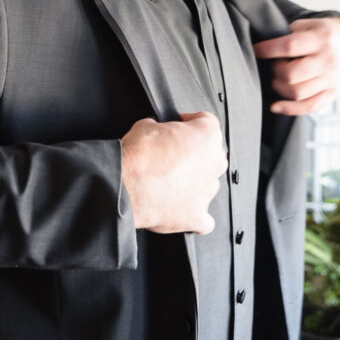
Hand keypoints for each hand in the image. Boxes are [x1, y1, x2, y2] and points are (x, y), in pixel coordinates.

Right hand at [120, 111, 226, 234]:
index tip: (180, 126)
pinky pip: (203, 218)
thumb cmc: (137, 157)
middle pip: (210, 155)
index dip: (189, 123)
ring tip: (168, 182)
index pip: (206, 122)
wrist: (125, 186)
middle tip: (170, 155)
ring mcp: (207, 192)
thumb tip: (156, 132)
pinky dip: (192, 212)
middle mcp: (213, 164)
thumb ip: (160, 128)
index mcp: (206, 137)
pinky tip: (178, 207)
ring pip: (206, 184)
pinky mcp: (197, 216)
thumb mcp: (145, 125)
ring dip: (191, 182)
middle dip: (192, 154)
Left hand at [252, 17, 339, 115]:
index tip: (255, 50)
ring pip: (297, 92)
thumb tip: (268, 45)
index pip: (289, 47)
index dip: (267, 50)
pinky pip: (309, 106)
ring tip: (278, 78)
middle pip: (291, 74)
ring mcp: (332, 80)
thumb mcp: (312, 24)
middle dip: (275, 70)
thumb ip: (291, 32)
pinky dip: (290, 109)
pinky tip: (275, 106)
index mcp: (321, 39)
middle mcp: (328, 61)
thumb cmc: (328, 33)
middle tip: (274, 65)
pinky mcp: (333, 93)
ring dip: (279, 87)